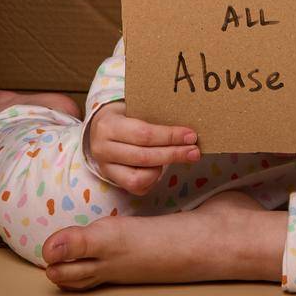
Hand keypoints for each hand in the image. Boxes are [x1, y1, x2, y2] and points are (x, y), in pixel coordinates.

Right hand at [84, 101, 200, 195]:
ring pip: (139, 177)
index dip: (170, 136)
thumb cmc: (125, 115)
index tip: (191, 135)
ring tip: (176, 157)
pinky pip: (137, 187)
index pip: (143, 134)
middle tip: (194, 152)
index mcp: (108, 125)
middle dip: (173, 154)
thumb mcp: (134, 108)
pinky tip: (161, 167)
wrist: (100, 127)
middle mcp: (102, 149)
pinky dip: (153, 179)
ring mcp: (105, 167)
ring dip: (162, 169)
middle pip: (144, 157)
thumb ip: (154, 118)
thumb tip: (187, 129)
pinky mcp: (112, 180)